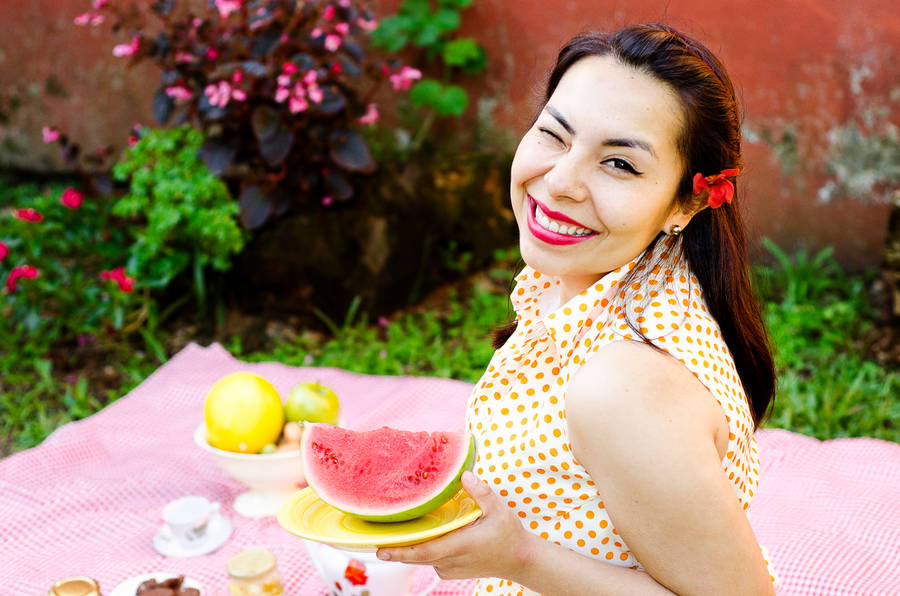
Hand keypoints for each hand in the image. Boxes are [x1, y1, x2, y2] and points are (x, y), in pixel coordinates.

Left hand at [376, 471, 532, 580]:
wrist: (519, 560)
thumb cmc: (509, 534)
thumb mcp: (499, 509)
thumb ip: (481, 492)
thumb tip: (464, 474)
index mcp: (460, 545)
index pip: (424, 551)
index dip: (400, 551)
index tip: (380, 549)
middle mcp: (451, 560)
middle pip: (415, 555)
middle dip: (394, 547)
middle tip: (371, 536)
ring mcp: (449, 568)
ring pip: (421, 557)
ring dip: (408, 546)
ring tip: (390, 531)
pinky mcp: (450, 570)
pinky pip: (429, 559)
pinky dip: (422, 547)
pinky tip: (417, 534)